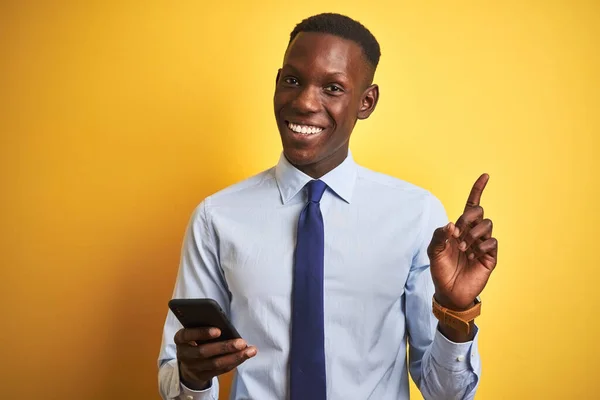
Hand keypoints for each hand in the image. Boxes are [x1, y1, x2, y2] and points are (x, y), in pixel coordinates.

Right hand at [174, 327, 257, 389]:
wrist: (188, 362)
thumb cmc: (195, 339)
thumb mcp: (194, 331)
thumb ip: (203, 326)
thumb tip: (223, 323)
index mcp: (180, 339)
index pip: (188, 335)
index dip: (202, 333)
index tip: (218, 330)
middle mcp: (184, 354)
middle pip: (204, 352)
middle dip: (225, 347)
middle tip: (241, 342)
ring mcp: (192, 367)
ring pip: (215, 363)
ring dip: (235, 357)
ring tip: (249, 350)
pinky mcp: (202, 376)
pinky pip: (220, 370)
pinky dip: (234, 362)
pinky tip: (244, 356)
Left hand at [427, 174, 497, 310]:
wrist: (449, 292)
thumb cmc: (440, 270)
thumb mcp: (433, 251)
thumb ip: (439, 235)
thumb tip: (452, 224)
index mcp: (459, 228)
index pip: (472, 205)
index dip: (478, 189)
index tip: (485, 175)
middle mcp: (473, 233)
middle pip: (479, 212)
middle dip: (468, 218)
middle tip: (457, 234)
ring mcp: (482, 244)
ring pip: (487, 225)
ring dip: (473, 234)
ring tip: (463, 249)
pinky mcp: (490, 256)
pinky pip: (492, 242)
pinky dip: (481, 246)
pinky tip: (473, 255)